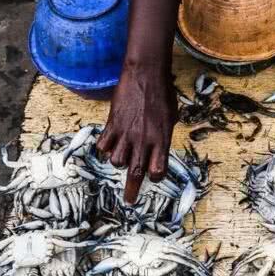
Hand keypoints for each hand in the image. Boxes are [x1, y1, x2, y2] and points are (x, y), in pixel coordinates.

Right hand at [97, 63, 177, 203]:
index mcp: (162, 140)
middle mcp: (144, 140)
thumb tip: (158, 147)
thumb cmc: (163, 94)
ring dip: (118, 162)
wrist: (145, 75)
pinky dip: (104, 148)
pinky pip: (103, 145)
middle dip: (131, 190)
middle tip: (129, 201)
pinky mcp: (112, 124)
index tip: (153, 175)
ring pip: (116, 161)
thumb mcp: (171, 117)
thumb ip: (163, 135)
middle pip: (135, 173)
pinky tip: (108, 143)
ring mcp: (127, 133)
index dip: (155, 176)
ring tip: (121, 154)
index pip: (158, 171)